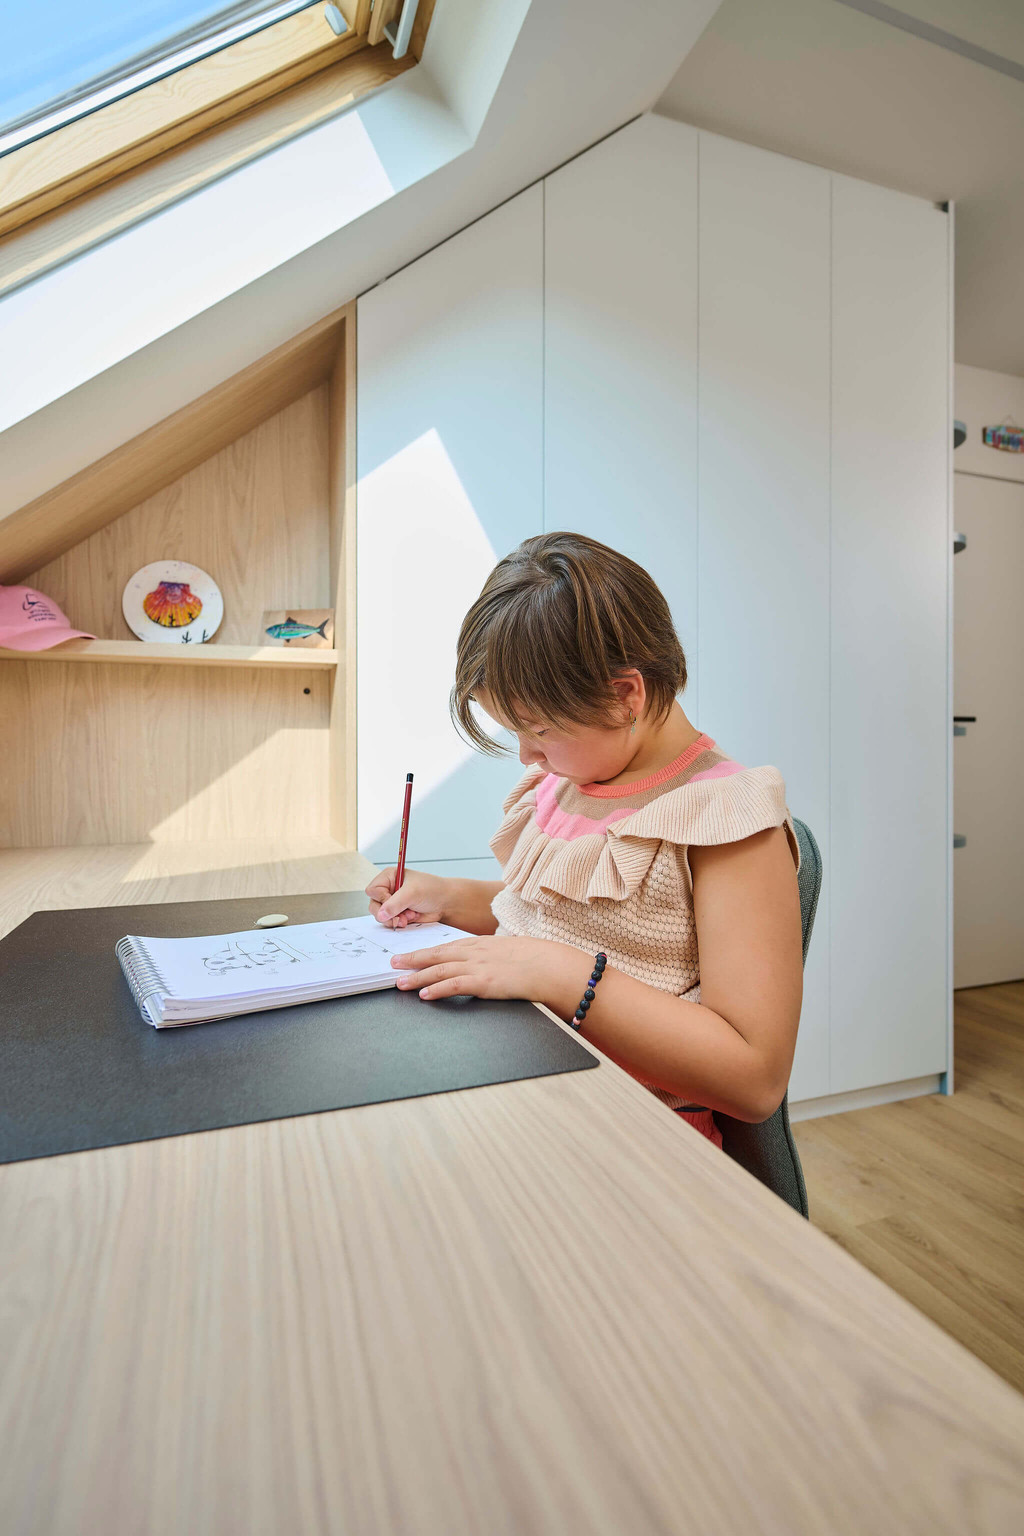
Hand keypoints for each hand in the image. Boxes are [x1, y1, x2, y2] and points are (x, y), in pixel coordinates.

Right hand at [366, 866, 450, 927]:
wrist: (445, 903)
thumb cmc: (432, 890)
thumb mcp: (412, 893)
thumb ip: (394, 904)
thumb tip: (380, 915)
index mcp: (389, 877)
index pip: (373, 890)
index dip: (381, 898)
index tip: (394, 901)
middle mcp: (388, 889)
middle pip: (374, 905)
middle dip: (388, 913)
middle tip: (400, 915)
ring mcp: (392, 903)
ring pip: (381, 916)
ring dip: (395, 919)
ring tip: (410, 915)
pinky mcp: (397, 914)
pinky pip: (390, 922)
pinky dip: (399, 923)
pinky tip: (411, 918)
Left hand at [391, 934, 589, 1010]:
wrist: (550, 965)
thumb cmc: (535, 960)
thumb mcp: (509, 951)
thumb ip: (492, 957)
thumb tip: (484, 966)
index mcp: (481, 944)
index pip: (447, 947)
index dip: (426, 951)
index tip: (410, 954)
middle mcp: (475, 952)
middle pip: (437, 955)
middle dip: (413, 960)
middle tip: (393, 964)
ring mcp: (478, 966)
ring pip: (440, 970)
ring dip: (417, 976)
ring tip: (400, 982)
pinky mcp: (484, 982)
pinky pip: (454, 985)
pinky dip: (436, 989)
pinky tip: (424, 994)